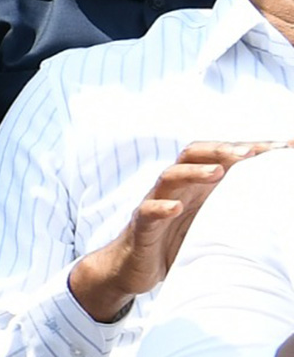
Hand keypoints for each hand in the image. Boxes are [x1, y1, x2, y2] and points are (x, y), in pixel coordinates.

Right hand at [69, 140, 287, 321]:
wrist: (134, 266)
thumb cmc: (176, 242)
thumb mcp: (211, 223)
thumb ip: (234, 208)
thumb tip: (279, 206)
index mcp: (196, 185)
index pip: (221, 157)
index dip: (251, 149)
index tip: (283, 147)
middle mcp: (176, 188)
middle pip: (193, 154)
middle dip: (221, 150)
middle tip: (249, 152)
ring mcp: (156, 203)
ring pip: (170, 176)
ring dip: (194, 172)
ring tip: (217, 172)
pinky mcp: (141, 225)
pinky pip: (148, 211)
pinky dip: (161, 207)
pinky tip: (175, 209)